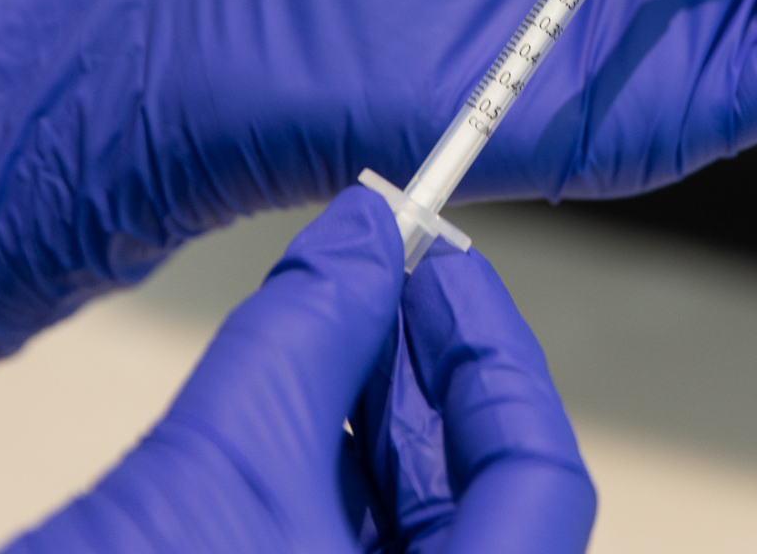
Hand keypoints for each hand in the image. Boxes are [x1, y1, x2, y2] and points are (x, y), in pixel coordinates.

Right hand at [1, 188, 593, 553]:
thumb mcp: (215, 462)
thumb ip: (307, 330)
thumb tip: (361, 231)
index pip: (541, 477)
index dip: (493, 356)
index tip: (445, 269)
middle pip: (489, 502)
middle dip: (430, 379)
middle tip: (385, 276)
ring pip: (429, 534)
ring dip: (384, 425)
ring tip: (338, 324)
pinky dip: (344, 489)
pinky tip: (301, 410)